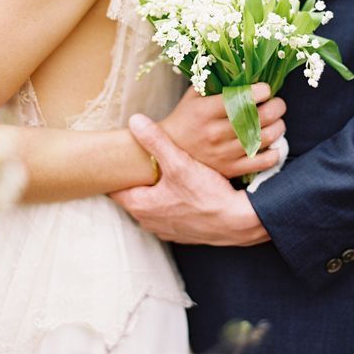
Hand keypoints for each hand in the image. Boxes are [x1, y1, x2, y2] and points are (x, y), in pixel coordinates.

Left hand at [111, 113, 269, 245]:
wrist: (238, 222)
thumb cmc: (207, 195)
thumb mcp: (179, 163)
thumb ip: (155, 141)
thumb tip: (135, 121)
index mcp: (141, 207)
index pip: (115, 189)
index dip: (117, 172)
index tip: (119, 159)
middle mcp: (150, 222)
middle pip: (134, 196)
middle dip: (138, 179)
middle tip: (142, 160)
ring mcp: (167, 230)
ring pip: (153, 206)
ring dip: (156, 192)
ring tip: (164, 172)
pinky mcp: (184, 232)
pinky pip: (171, 214)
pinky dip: (173, 202)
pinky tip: (185, 189)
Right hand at [159, 82, 285, 178]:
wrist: (169, 150)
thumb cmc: (186, 117)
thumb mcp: (195, 95)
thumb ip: (216, 81)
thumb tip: (244, 68)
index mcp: (205, 111)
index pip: (240, 99)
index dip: (260, 92)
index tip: (266, 89)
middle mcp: (215, 133)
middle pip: (258, 118)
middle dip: (276, 107)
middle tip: (278, 103)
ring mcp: (224, 153)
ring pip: (264, 138)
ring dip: (278, 127)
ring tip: (277, 120)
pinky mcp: (231, 169)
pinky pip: (262, 162)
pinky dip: (275, 153)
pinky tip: (274, 144)